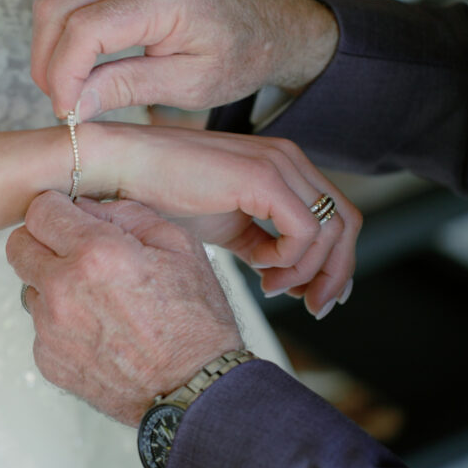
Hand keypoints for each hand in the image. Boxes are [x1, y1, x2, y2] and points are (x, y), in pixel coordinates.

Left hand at [6, 192, 242, 425]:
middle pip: (18, 245)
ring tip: (97, 299)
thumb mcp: (179, 247)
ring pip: (28, 286)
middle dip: (42, 240)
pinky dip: (61, 323)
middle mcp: (63, 289)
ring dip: (52, 284)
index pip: (39, 211)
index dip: (57, 210)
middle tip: (74, 251)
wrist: (196, 391)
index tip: (70, 217)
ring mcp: (50, 329)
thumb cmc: (195, 320)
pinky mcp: (47, 360)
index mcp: (96, 253)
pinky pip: (40, 326)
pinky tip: (99, 331)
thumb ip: (126, 214)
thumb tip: (86, 205)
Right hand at [31, 0, 337, 118]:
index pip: (85, 30)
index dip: (64, 75)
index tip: (66, 113)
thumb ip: (128, 88)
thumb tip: (74, 105)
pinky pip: (70, 1)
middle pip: (57, 9)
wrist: (264, 27)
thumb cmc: (238, 56)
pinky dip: (61, 37)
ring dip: (49, 50)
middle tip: (60, 107)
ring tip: (67, 92)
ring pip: (55, 2)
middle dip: (47, 63)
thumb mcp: (189, 84)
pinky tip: (76, 71)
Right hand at [79, 122, 360, 314]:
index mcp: (282, 167)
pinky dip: (289, 259)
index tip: (316, 298)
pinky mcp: (263, 178)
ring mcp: (279, 164)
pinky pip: (304, 231)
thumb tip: (283, 273)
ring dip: (306, 271)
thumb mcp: (223, 227)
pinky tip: (258, 268)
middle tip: (313, 308)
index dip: (336, 262)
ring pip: (331, 231)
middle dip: (335, 273)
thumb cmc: (161, 196)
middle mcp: (288, 159)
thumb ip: (258, 244)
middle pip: (346, 223)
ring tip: (270, 288)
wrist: (122, 169)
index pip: (336, 215)